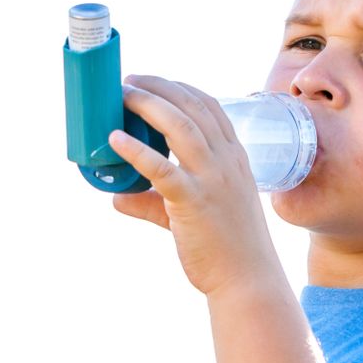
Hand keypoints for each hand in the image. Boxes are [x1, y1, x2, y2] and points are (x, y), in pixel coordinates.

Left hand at [109, 75, 283, 296]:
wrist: (247, 281)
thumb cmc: (225, 248)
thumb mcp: (192, 213)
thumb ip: (153, 201)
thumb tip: (118, 197)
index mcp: (233, 158)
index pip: (209, 107)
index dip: (179, 88)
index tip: (154, 81)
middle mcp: (225, 161)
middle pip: (192, 107)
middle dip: (159, 87)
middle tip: (129, 81)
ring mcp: (212, 179)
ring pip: (180, 127)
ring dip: (149, 104)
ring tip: (123, 94)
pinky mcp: (193, 202)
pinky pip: (161, 168)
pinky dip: (136, 150)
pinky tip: (114, 139)